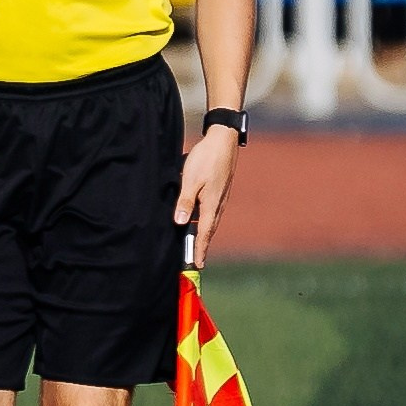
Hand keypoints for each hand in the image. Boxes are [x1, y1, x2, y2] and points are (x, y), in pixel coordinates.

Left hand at [175, 123, 240, 268]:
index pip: (204, 233)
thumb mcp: (190, 180)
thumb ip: (185, 202)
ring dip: (203, 234)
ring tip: (195, 246)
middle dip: (202, 246)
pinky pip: (210, 211)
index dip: (200, 249)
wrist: (223, 141)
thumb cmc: (206, 159)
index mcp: (211, 205)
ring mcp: (219, 198)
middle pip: (209, 230)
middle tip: (197, 261)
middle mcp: (218, 204)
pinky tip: (197, 222)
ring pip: (210, 221)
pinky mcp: (218, 191)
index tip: (197, 265)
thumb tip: (181, 223)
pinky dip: (204, 221)